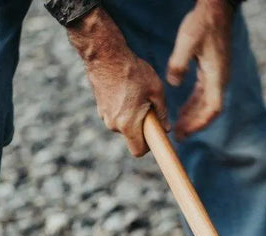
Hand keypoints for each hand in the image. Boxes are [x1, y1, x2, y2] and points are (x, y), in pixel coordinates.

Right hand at [68, 8, 169, 156]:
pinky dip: (123, 108)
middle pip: (131, 137)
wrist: (105, 54)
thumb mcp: (156, 91)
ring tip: (136, 95)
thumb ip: (162, 113)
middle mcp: (113, 124)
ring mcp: (104, 116)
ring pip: (123, 125)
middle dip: (141, 127)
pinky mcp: (100, 107)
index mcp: (128, 124)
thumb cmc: (133, 71)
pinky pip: (115, 115)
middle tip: (149, 107)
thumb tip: (166, 127)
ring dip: (132, 116)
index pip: (138, 151)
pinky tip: (126, 90)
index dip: (148, 147)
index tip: (154, 134)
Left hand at [167, 0, 233, 139]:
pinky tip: (183, 110)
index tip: (185, 132)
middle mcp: (220, 79)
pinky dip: (194, 104)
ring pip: (207, 104)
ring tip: (178, 127)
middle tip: (178, 136)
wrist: (217, 8)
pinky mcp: (213, 71)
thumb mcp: (187, 41)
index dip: (199, 123)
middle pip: (209, 111)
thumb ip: (179, 64)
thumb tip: (173, 83)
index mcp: (216, 76)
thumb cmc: (202, 23)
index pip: (212, 109)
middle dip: (194, 124)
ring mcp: (218, 76)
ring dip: (193, 116)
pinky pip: (204, 94)